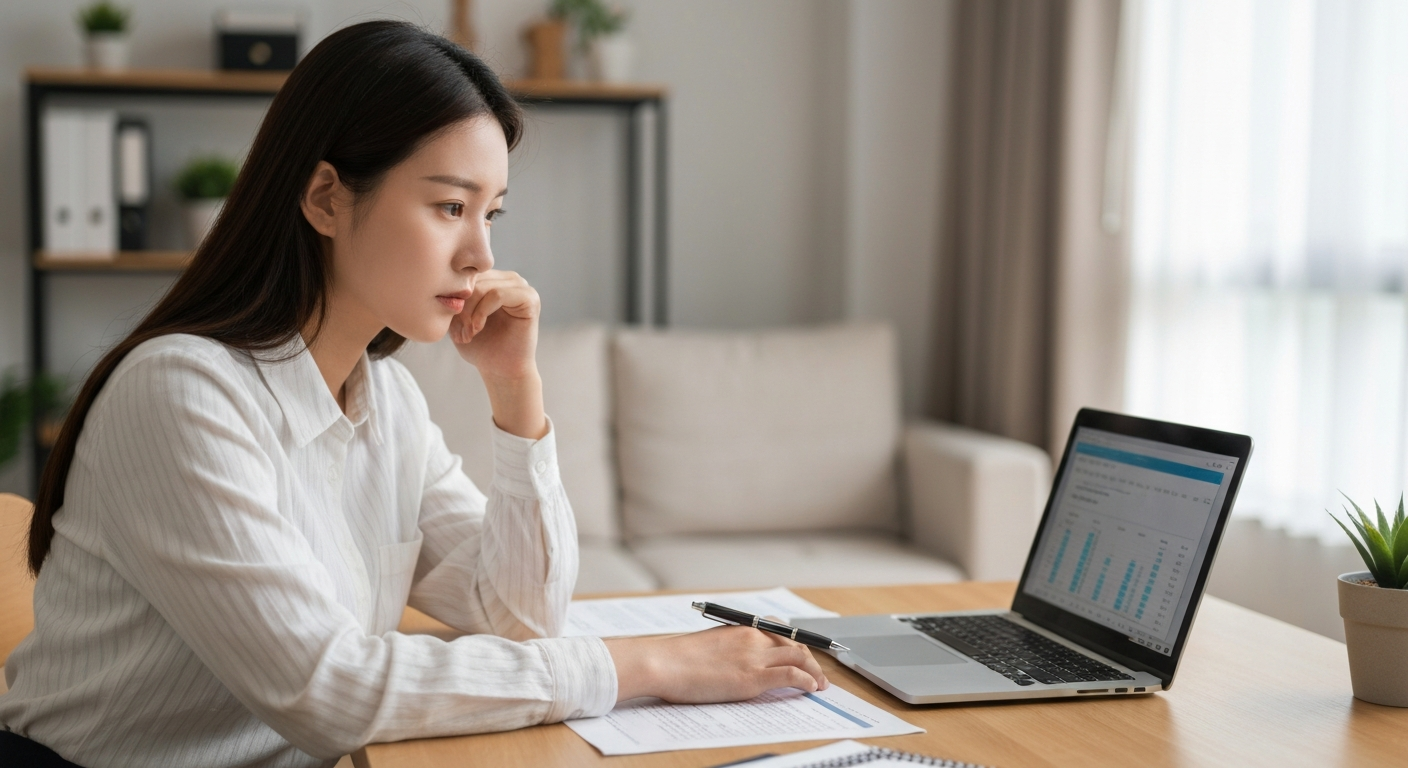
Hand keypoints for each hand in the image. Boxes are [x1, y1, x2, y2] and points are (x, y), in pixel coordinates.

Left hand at [449, 270, 547, 438]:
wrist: (500, 371)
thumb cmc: (480, 346)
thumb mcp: (458, 317)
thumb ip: (453, 296)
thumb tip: (442, 279)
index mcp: (493, 279)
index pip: (466, 272)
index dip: (454, 295)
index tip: (450, 322)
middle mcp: (509, 279)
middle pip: (474, 278)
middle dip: (461, 306)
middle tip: (459, 331)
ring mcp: (521, 287)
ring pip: (484, 286)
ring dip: (470, 311)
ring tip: (468, 333)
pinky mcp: (530, 298)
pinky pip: (498, 295)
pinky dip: (482, 312)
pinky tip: (477, 329)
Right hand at [604, 625, 830, 704]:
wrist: (663, 662)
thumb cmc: (676, 658)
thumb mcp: (708, 645)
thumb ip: (728, 648)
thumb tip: (734, 661)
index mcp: (741, 627)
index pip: (780, 629)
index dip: (797, 642)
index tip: (804, 652)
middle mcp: (753, 638)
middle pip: (796, 642)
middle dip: (812, 657)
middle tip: (818, 673)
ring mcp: (754, 657)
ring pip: (801, 656)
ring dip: (816, 671)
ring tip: (821, 685)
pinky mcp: (753, 678)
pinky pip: (792, 675)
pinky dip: (808, 681)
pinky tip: (812, 689)